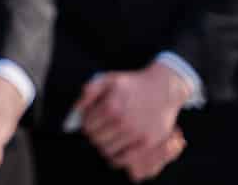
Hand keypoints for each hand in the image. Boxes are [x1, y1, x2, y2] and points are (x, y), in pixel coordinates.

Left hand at [77, 65, 189, 179]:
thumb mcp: (107, 80)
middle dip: (94, 135)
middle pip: (96, 140)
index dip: (86, 125)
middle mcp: (123, 121)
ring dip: (105, 146)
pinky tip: (118, 149)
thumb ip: (87, 93)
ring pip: (108, 151)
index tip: (91, 122)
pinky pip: (126, 159)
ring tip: (109, 138)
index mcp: (111, 106)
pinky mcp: (149, 143)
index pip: (87, 126)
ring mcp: (137, 134)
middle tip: (100, 131)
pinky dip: (118, 158)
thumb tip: (74, 113)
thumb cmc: (132, 85)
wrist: (162, 88)